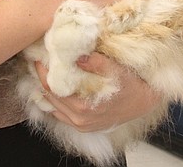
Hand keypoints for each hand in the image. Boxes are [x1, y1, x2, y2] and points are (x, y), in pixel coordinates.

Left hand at [35, 53, 160, 132]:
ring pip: (54, 108)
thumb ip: (97, 63)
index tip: (39, 58)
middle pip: (50, 98)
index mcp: (83, 107)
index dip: (44, 72)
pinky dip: (55, 102)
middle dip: (43, 79)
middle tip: (39, 62)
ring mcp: (80, 125)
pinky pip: (62, 115)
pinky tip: (55, 90)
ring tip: (45, 73)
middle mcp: (79, 119)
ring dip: (48, 90)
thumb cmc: (131, 86)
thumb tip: (79, 56)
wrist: (143, 102)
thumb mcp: (117, 71)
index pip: (53, 88)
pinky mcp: (83, 126)